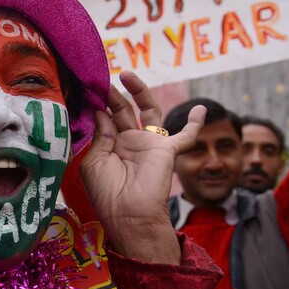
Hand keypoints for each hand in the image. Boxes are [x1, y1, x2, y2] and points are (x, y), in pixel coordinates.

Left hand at [79, 71, 205, 263]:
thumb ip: (99, 135)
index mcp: (110, 147)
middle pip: (122, 110)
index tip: (87, 88)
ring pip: (148, 111)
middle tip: (102, 79)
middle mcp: (129, 143)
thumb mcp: (94, 161)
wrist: (129, 214)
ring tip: (126, 74)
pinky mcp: (167, 150)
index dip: (97, 104)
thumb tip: (100, 111)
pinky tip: (201, 109)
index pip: (104, 119)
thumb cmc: (107, 192)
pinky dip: (195, 123)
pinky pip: (186, 136)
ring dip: (139, 92)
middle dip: (112, 95)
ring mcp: (149, 144)